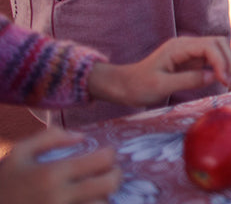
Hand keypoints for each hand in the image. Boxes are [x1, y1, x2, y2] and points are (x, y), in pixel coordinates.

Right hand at [0, 129, 120, 203]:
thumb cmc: (3, 183)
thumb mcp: (19, 153)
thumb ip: (50, 136)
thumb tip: (80, 136)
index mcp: (52, 174)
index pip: (101, 160)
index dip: (109, 154)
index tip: (106, 154)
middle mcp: (59, 198)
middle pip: (108, 185)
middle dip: (115, 176)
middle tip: (110, 172)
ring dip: (104, 198)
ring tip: (97, 190)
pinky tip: (85, 201)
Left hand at [87, 35, 230, 106]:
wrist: (124, 85)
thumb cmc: (139, 86)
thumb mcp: (161, 87)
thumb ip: (188, 80)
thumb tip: (214, 76)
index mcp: (179, 47)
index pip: (210, 46)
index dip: (221, 61)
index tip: (224, 81)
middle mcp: (186, 44)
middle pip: (218, 42)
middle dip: (228, 59)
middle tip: (229, 81)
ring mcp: (189, 50)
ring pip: (218, 48)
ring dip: (226, 62)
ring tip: (227, 81)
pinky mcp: (190, 59)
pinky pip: (211, 57)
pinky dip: (220, 66)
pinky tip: (220, 79)